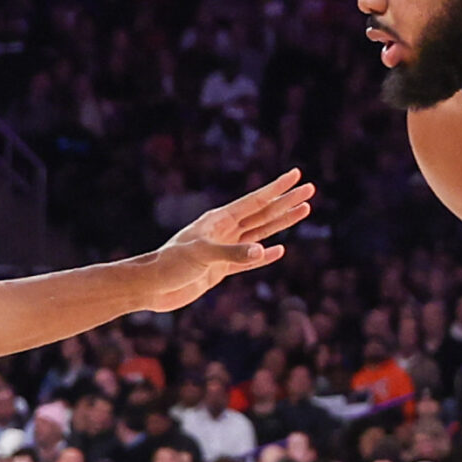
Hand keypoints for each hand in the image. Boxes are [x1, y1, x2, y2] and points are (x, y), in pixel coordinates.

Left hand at [137, 170, 314, 311]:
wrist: (151, 287)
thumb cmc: (170, 265)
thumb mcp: (202, 256)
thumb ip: (234, 253)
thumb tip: (265, 250)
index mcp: (219, 220)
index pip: (255, 201)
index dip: (277, 188)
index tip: (296, 175)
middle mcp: (224, 231)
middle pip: (263, 213)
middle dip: (287, 202)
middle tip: (310, 189)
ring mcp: (224, 250)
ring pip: (260, 233)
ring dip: (281, 223)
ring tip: (303, 211)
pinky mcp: (221, 269)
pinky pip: (249, 260)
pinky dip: (265, 256)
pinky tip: (279, 251)